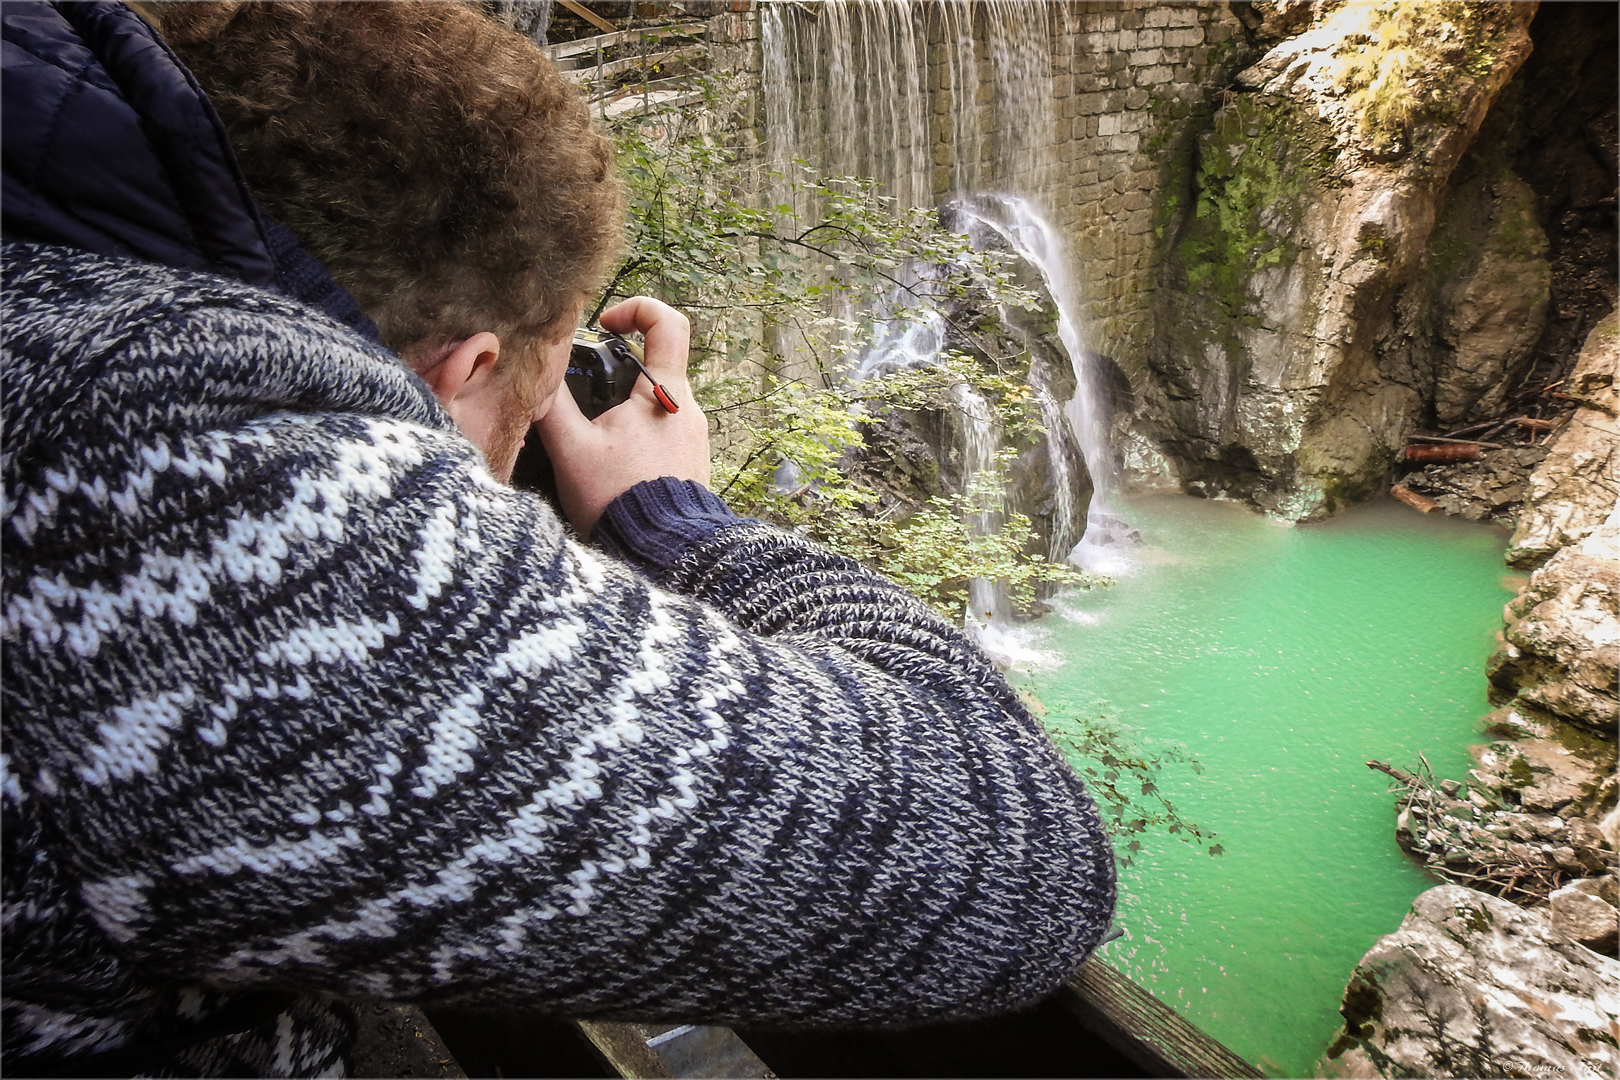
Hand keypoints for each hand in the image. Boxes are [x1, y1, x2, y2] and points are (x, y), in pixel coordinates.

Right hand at [535, 297, 710, 535]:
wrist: (663, 554)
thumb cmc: (618, 500)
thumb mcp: (571, 450)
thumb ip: (553, 403)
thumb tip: (538, 371)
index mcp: (664, 393)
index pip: (667, 323)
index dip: (636, 310)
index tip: (605, 328)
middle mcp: (688, 409)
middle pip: (654, 367)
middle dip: (616, 376)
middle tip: (587, 402)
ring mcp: (695, 437)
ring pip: (657, 404)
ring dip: (624, 412)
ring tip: (596, 443)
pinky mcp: (693, 463)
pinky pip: (664, 433)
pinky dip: (638, 437)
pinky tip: (614, 466)